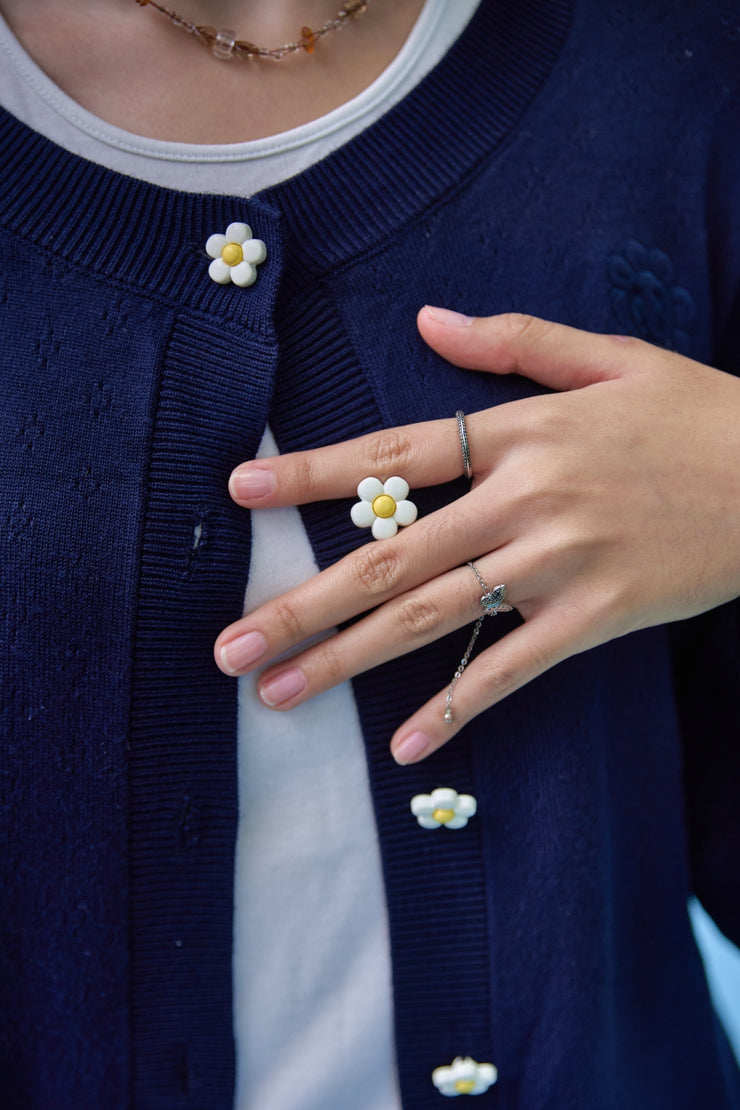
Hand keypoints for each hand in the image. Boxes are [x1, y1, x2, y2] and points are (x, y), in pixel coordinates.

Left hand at [214, 309, 739, 763]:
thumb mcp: (611, 356)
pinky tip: (402, 746)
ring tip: (279, 694)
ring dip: (350, 659)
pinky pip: (513, 671)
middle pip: (391, 555)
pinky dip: (456, 709)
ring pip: (434, 617)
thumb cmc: (697, 413)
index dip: (312, 474)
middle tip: (230, 648)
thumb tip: (427, 321)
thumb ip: (514, 340)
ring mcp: (561, 564)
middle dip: (303, 603)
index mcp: (523, 431)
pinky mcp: (598, 618)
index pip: (394, 454)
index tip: (240, 492)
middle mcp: (527, 499)